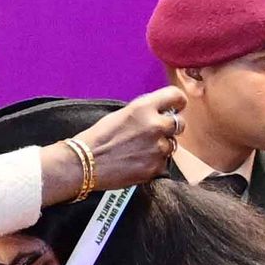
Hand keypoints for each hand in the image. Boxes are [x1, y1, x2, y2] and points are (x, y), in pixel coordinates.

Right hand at [54, 91, 187, 199]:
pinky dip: (153, 163)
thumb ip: (144, 112)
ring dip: (161, 146)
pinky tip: (137, 162)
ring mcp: (157, 148)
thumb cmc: (98, 138)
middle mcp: (155, 125)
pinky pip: (163, 163)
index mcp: (144, 108)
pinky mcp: (155, 168)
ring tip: (140, 150)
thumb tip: (160, 113)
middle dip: (170, 127)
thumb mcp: (121, 114)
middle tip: (155, 132)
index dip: (177, 102)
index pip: (176, 96)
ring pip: (172, 145)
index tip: (176, 107)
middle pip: (180, 123)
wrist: (84, 164)